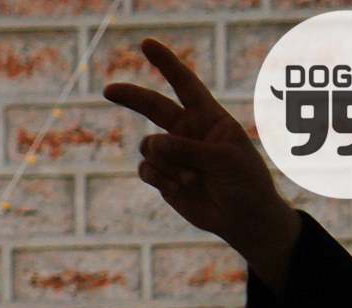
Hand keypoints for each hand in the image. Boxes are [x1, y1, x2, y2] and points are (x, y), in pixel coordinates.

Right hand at [102, 39, 300, 287]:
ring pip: (149, 148)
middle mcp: (187, 131)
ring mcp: (174, 153)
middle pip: (152, 107)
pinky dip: (160, 179)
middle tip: (107, 90)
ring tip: (191, 178)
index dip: (165, 63)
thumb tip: (149, 145)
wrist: (241, 217)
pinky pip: (146, 170)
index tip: (145, 45)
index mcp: (208, 117)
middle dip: (131, 98)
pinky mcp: (163, 176)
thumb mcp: (223, 160)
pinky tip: (180, 188)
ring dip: (166, 164)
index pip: (184, 84)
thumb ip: (187, 150)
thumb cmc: (244, 182)